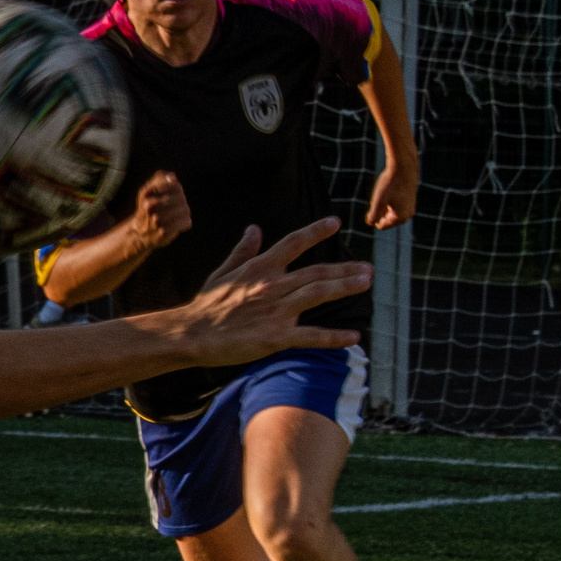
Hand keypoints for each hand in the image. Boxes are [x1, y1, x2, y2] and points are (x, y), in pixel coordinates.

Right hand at [126, 170, 190, 252]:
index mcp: (147, 193)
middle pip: (181, 199)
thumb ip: (159, 178)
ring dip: (185, 213)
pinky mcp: (163, 232)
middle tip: (179, 206)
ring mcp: (156, 220)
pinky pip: (185, 223)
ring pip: (185, 210)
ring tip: (181, 215)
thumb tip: (172, 177)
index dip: (178, 189)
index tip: (175, 194)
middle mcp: (150, 205)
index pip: (176, 186)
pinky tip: (181, 223)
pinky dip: (185, 223)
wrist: (140, 233)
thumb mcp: (149, 189)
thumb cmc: (148, 208)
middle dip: (182, 202)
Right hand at [179, 217, 370, 365]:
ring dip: (345, 287)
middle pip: (316, 272)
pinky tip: (354, 338)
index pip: (293, 243)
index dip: (315, 232)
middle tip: (368, 268)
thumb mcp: (223, 272)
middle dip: (345, 268)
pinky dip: (334, 337)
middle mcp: (272, 285)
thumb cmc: (206, 305)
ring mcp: (275, 311)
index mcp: (259, 268)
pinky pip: (311, 336)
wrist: (192, 334)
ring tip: (366, 283)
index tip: (335, 222)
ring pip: (318, 294)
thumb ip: (243, 251)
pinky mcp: (276, 337)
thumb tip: (253, 228)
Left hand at [365, 165, 416, 229]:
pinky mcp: (410, 199)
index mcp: (401, 217)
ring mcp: (411, 206)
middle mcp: (408, 214)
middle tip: (383, 195)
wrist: (403, 166)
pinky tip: (390, 188)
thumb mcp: (378, 201)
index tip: (377, 200)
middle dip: (380, 209)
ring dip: (384, 203)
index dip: (374, 215)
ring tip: (387, 191)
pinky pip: (396, 204)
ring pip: (390, 211)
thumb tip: (371, 223)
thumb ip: (373, 215)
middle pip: (386, 219)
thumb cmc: (390, 183)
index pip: (381, 225)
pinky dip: (390, 199)